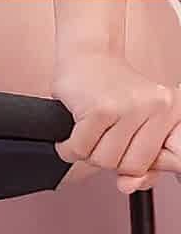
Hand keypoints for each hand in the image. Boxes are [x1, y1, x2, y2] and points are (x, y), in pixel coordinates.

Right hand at [52, 51, 180, 193]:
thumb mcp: (136, 122)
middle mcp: (157, 108)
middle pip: (131, 166)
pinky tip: (70, 135)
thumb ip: (142, 159)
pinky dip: (68, 149)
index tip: (138, 174)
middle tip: (103, 139)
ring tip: (87, 132)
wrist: (85, 53)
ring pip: (105, 161)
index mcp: (173, 111)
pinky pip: (80, 149)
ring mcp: (129, 107)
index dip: (153, 170)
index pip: (177, 158)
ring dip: (87, 153)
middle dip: (110, 159)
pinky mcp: (100, 109)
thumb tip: (129, 185)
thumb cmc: (109, 87)